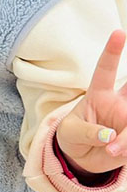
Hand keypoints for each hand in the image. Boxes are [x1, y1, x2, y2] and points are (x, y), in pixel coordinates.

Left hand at [56, 30, 126, 175]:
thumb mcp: (70, 133)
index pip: (106, 70)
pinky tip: (118, 154)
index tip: (119, 33)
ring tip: (111, 150)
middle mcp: (120, 103)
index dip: (112, 52)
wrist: (82, 158)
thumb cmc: (72, 136)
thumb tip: (110, 137)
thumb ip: (87, 132)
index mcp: (99, 94)